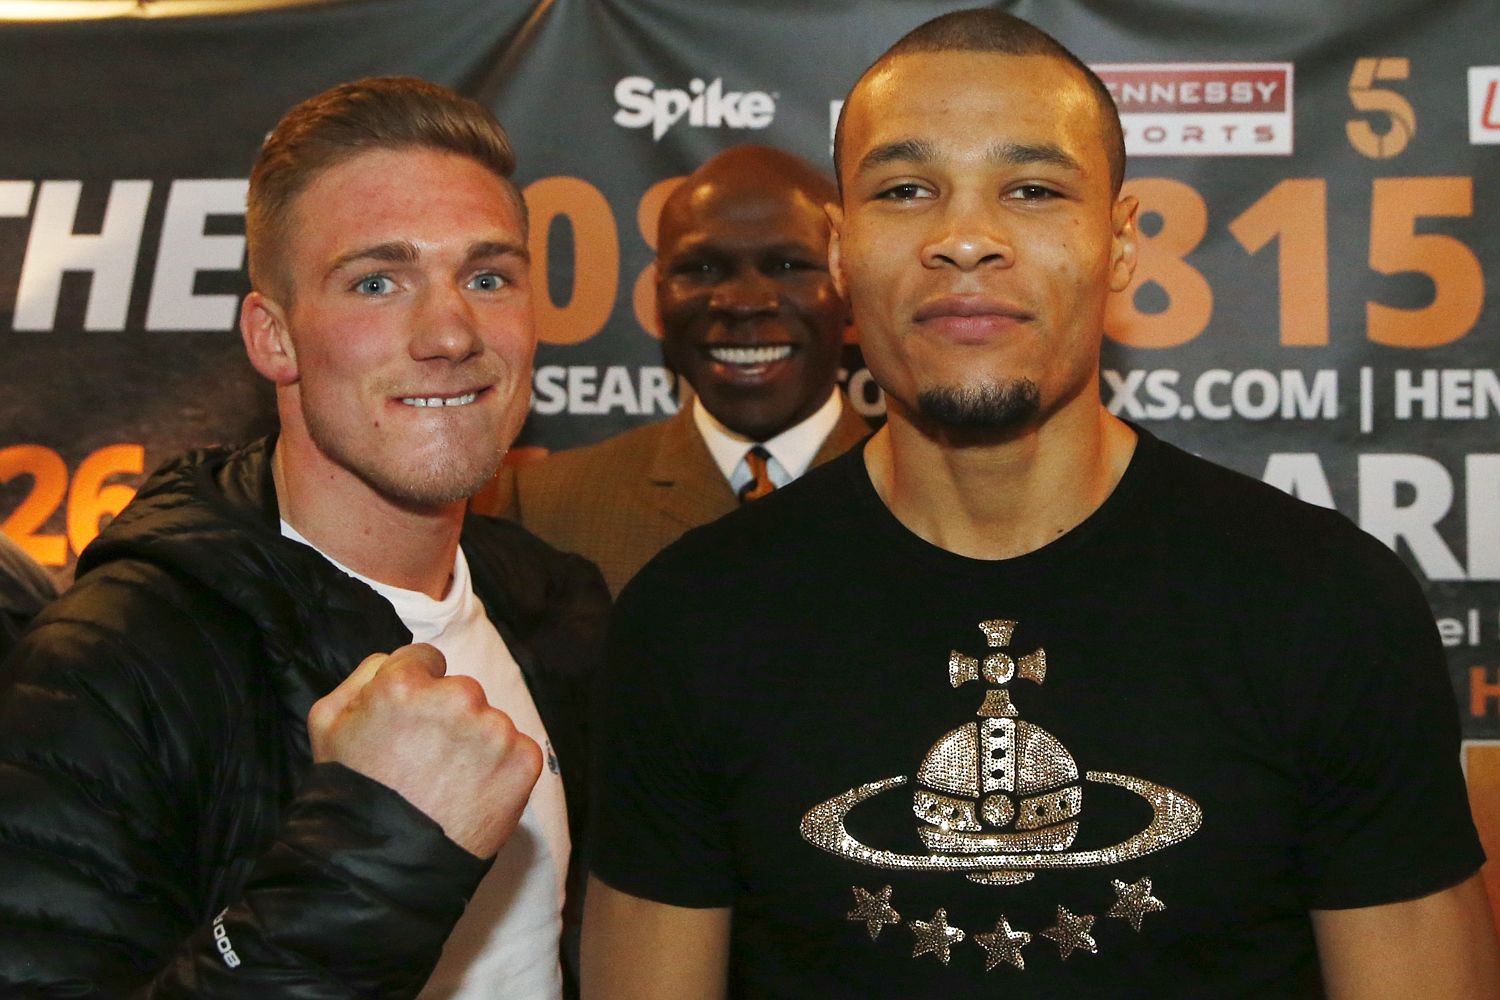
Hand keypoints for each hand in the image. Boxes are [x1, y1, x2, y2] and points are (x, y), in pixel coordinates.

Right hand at [308, 643, 542, 857]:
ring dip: (475, 744)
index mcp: (405, 682)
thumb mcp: (327, 722)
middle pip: (461, 691)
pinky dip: (500, 769)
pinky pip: (516, 750)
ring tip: (447, 784)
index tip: (410, 721)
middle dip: (447, 717)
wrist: (385, 866)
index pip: (426, 659)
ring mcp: (494, 730)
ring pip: (489, 722)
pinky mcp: (523, 761)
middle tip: (425, 760)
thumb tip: (397, 660)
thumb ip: (364, 676)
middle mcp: (457, 697)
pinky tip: (472, 794)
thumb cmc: (352, 794)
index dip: (416, 690)